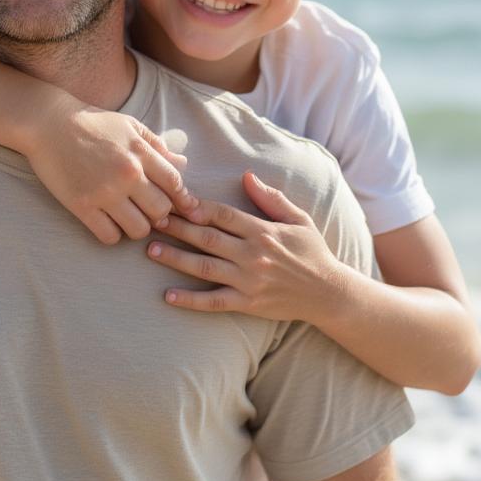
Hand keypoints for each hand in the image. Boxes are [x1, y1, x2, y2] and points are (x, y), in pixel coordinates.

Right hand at [25, 105, 196, 244]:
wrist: (48, 123)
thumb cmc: (92, 122)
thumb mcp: (129, 125)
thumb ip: (156, 145)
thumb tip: (183, 164)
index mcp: (140, 152)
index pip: (175, 185)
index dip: (180, 197)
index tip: (175, 202)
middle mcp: (127, 174)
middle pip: (161, 211)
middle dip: (158, 213)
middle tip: (146, 208)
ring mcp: (104, 192)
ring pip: (139, 230)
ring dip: (136, 226)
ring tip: (127, 216)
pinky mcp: (82, 206)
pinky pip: (110, 237)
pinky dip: (112, 233)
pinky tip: (107, 220)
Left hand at [147, 172, 346, 321]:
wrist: (329, 294)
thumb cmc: (312, 252)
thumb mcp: (298, 219)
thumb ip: (271, 198)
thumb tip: (247, 175)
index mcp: (262, 231)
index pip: (222, 214)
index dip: (196, 206)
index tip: (173, 199)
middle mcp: (252, 254)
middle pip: (207, 237)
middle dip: (177, 227)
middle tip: (152, 219)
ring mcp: (248, 281)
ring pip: (204, 267)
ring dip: (175, 258)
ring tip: (151, 250)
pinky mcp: (248, 304)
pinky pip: (214, 302)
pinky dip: (190, 300)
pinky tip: (168, 295)